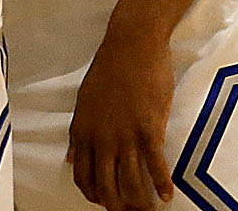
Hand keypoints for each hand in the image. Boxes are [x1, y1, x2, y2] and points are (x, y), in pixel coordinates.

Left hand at [68, 26, 175, 209]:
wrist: (132, 43)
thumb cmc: (110, 67)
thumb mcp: (84, 102)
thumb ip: (78, 134)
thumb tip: (70, 158)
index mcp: (84, 132)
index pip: (83, 177)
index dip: (93, 195)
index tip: (105, 202)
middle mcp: (102, 139)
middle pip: (106, 187)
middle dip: (117, 206)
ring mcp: (125, 136)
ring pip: (130, 182)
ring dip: (139, 202)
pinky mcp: (149, 129)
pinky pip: (155, 165)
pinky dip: (161, 184)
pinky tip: (167, 195)